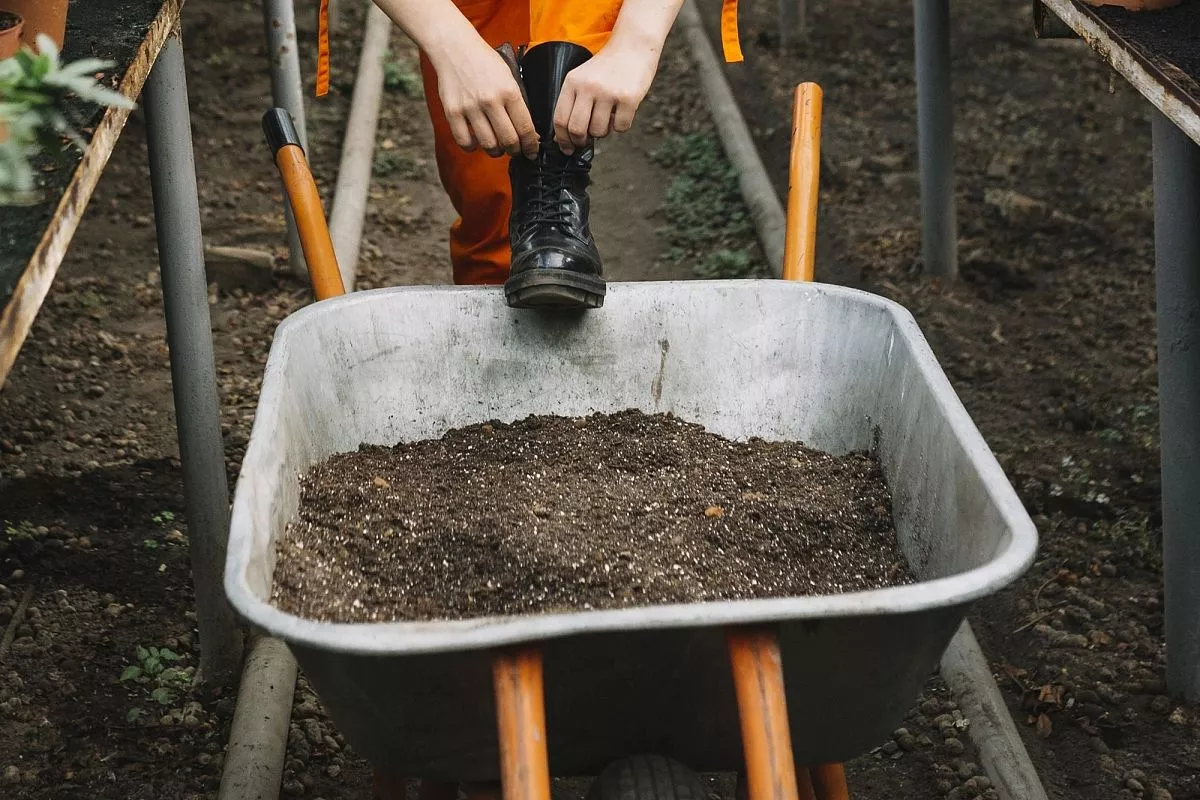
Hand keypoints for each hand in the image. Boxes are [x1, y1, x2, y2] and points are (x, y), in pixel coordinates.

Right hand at [431, 37, 538, 158]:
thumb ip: (518, 102)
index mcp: (509, 90)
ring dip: (496, 152)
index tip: (532, 152)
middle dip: (516, 151)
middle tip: (516, 151)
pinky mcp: (452, 111)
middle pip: (509, 141)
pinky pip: (465, 141)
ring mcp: (470, 107)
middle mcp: (490, 100)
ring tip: (498, 148)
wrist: (454, 48)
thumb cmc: (484, 62)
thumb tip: (530, 132)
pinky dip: (473, 147)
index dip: (531, 146)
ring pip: (488, 145)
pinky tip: (477, 142)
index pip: (525, 128)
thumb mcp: (509, 75)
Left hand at [552, 38, 659, 154]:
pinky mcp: (628, 98)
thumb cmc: (607, 66)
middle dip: (580, 141)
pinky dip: (621, 126)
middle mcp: (588, 87)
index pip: (560, 119)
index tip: (567, 148)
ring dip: (603, 132)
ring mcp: (609, 93)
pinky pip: (621, 128)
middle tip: (586, 141)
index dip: (562, 139)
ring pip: (599, 131)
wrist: (633, 45)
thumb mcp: (582, 78)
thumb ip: (572, 103)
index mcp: (573, 82)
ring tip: (608, 117)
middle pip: (577, 129)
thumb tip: (563, 138)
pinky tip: (622, 111)